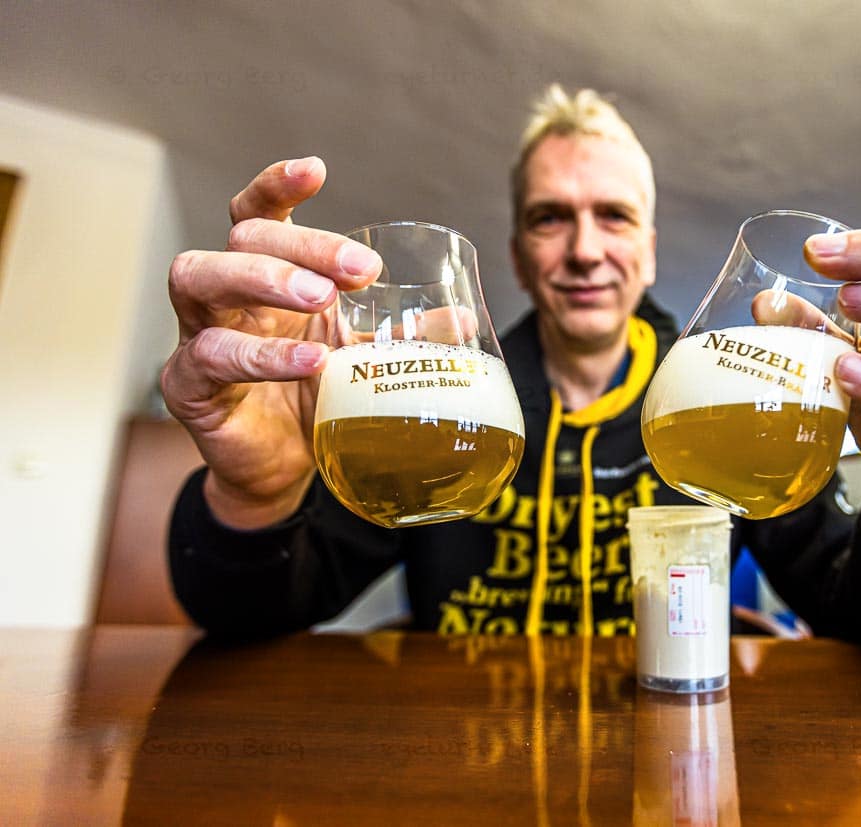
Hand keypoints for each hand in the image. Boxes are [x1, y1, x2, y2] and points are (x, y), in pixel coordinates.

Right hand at [160, 157, 382, 527]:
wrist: (282, 469)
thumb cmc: (316, 399)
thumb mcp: (365, 360)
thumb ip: (408, 338)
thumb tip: (465, 320)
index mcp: (267, 275)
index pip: (258, 213)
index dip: (277, 185)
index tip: (316, 171)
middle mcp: (226, 294)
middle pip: (243, 237)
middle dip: (302, 245)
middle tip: (359, 270)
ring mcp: (197, 332)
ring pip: (201, 275)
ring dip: (265, 278)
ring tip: (320, 298)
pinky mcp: (187, 382)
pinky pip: (210, 355)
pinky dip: (262, 356)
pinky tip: (310, 362)